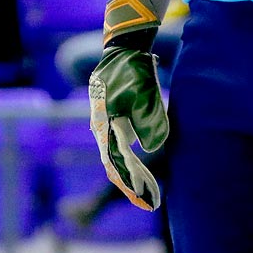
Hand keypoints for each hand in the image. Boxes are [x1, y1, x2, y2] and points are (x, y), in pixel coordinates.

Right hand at [88, 46, 167, 210]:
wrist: (122, 49)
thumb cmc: (133, 69)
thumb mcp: (144, 92)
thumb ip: (148, 120)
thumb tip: (151, 147)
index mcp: (104, 123)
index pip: (115, 162)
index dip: (129, 182)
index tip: (143, 198)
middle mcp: (101, 128)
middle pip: (115, 165)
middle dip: (132, 186)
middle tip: (150, 203)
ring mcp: (106, 125)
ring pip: (117, 158)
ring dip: (132, 176)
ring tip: (150, 193)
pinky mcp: (114, 121)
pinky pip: (120, 147)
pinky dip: (132, 161)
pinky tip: (143, 172)